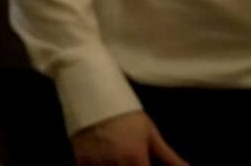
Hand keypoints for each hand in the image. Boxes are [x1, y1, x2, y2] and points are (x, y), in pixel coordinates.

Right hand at [73, 111, 188, 165]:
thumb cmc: (125, 113)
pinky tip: (104, 163)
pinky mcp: (81, 159)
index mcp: (135, 159)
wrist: (93, 92)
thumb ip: (170, 158)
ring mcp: (95, 162)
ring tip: (120, 161)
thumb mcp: (150, 134)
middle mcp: (115, 163)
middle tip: (133, 162)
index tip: (144, 164)